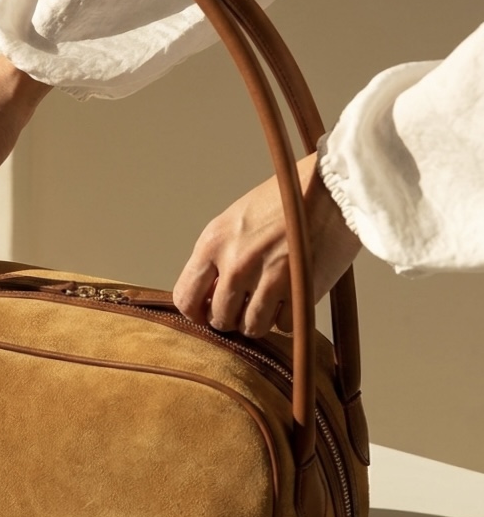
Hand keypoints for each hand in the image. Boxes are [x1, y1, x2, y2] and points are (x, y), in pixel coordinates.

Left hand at [172, 152, 360, 336]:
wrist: (332, 188)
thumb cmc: (285, 200)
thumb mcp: (235, 220)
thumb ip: (218, 256)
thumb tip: (208, 294)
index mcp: (213, 243)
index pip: (185, 298)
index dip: (196, 312)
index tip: (208, 311)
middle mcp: (235, 263)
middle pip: (219, 319)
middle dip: (231, 317)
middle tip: (246, 304)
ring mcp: (267, 280)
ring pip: (250, 327)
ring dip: (260, 320)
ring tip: (271, 300)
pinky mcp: (298, 292)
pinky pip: (282, 325)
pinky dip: (287, 318)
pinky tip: (291, 296)